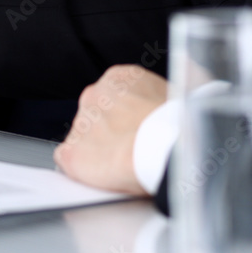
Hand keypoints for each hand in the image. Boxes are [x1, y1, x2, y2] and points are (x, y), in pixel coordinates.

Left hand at [53, 65, 167, 195]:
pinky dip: (84, 170)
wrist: (171, 148)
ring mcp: (81, 123)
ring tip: (127, 164)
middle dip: (111, 135)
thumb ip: (159, 97)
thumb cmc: (182, 127)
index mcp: (120, 78)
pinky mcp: (72, 153)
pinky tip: (107, 174)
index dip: (126, 119)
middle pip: (95, 118)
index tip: (137, 131)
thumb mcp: (178, 95)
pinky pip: (69, 161)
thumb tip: (172, 99)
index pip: (112, 97)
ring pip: (84, 140)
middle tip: (133, 150)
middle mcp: (94, 95)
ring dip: (100, 152)